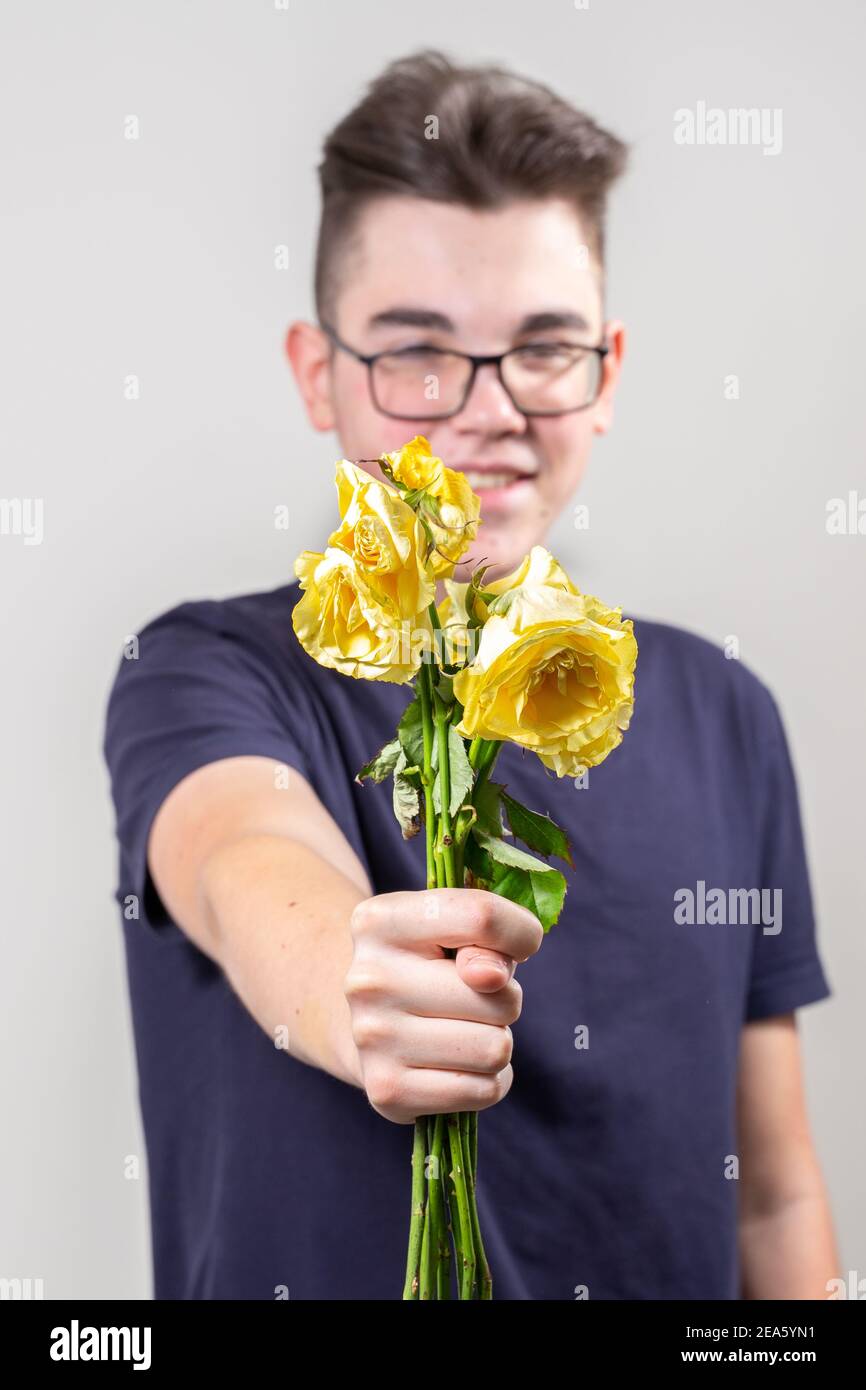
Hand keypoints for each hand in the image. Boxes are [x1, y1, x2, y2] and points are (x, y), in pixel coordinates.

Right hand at [344, 887, 543, 1123]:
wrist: (363, 1025)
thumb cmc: (425, 966)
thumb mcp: (451, 929)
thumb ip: (486, 930)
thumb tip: (492, 976)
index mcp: (379, 922)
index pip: (480, 916)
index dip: (519, 933)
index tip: (515, 946)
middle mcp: (367, 979)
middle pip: (497, 993)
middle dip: (504, 998)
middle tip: (470, 997)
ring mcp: (372, 1039)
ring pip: (495, 1047)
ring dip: (497, 1040)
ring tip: (463, 1029)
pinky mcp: (386, 1091)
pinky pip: (485, 1090)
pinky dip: (489, 1079)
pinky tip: (460, 1064)